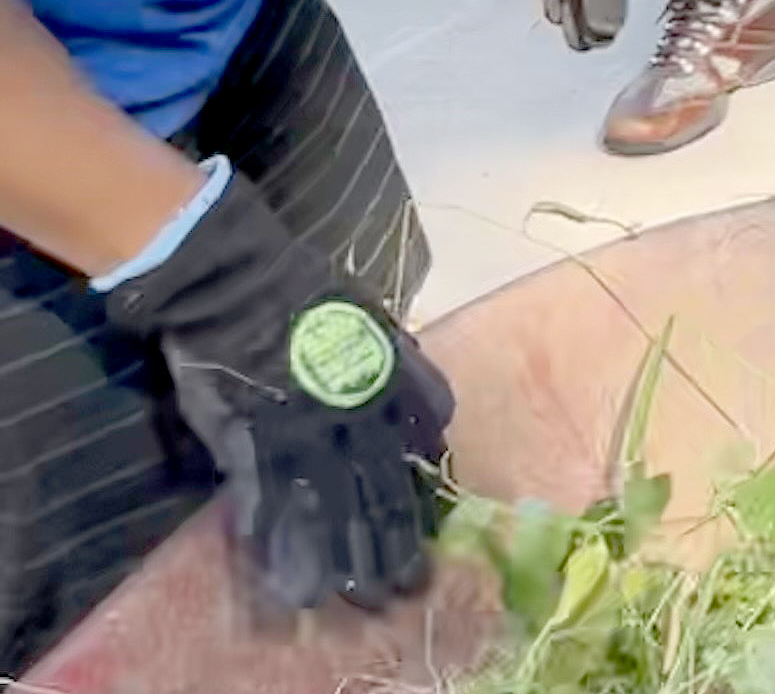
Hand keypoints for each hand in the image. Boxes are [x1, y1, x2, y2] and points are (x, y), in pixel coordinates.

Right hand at [101, 168, 452, 617]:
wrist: (237, 281)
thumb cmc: (303, 291)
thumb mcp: (373, 316)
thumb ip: (403, 362)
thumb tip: (434, 411)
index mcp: (387, 377)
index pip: (421, 441)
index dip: (424, 481)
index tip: (429, 521)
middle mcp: (353, 411)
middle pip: (380, 488)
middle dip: (392, 543)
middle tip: (403, 587)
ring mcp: (302, 428)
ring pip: (331, 505)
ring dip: (340, 556)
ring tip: (350, 596)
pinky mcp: (251, 440)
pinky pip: (268, 500)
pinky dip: (276, 540)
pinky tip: (286, 575)